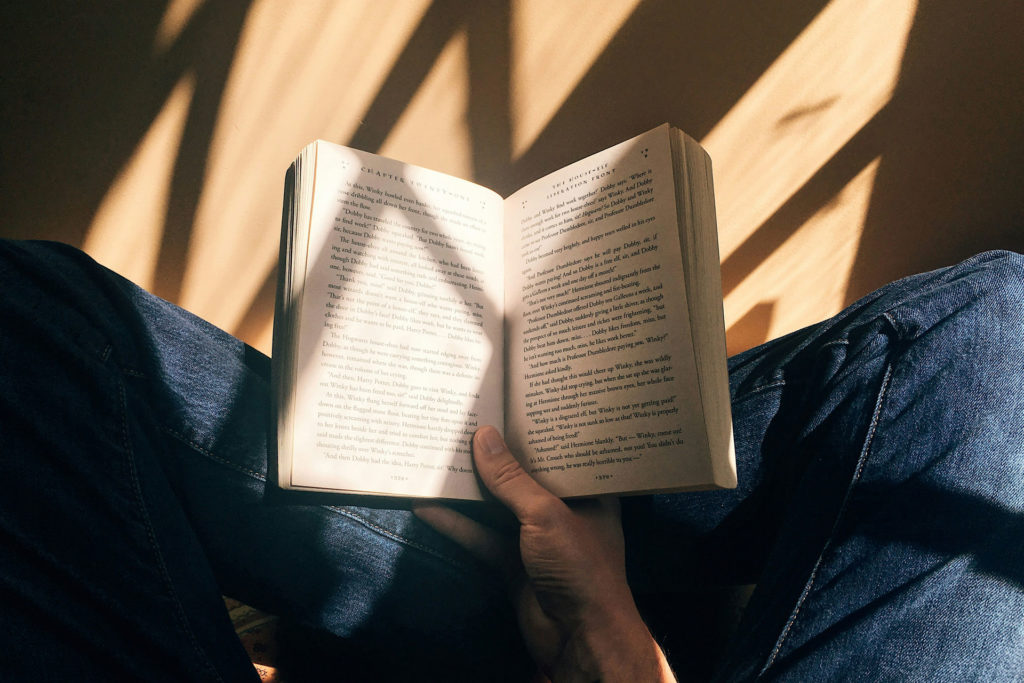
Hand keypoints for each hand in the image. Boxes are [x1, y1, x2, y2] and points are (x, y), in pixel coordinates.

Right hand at [415, 426, 673, 681]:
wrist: (579, 638)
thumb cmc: (581, 567)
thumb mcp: (546, 514)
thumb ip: (512, 479)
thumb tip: (483, 436)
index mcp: (588, 491)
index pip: (561, 451)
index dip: (537, 428)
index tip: (508, 400)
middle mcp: (563, 509)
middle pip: (523, 476)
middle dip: (495, 455)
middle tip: (464, 420)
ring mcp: (535, 537)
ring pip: (497, 505)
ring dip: (470, 488)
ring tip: (438, 455)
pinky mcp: (511, 562)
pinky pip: (480, 536)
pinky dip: (455, 523)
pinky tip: (427, 505)